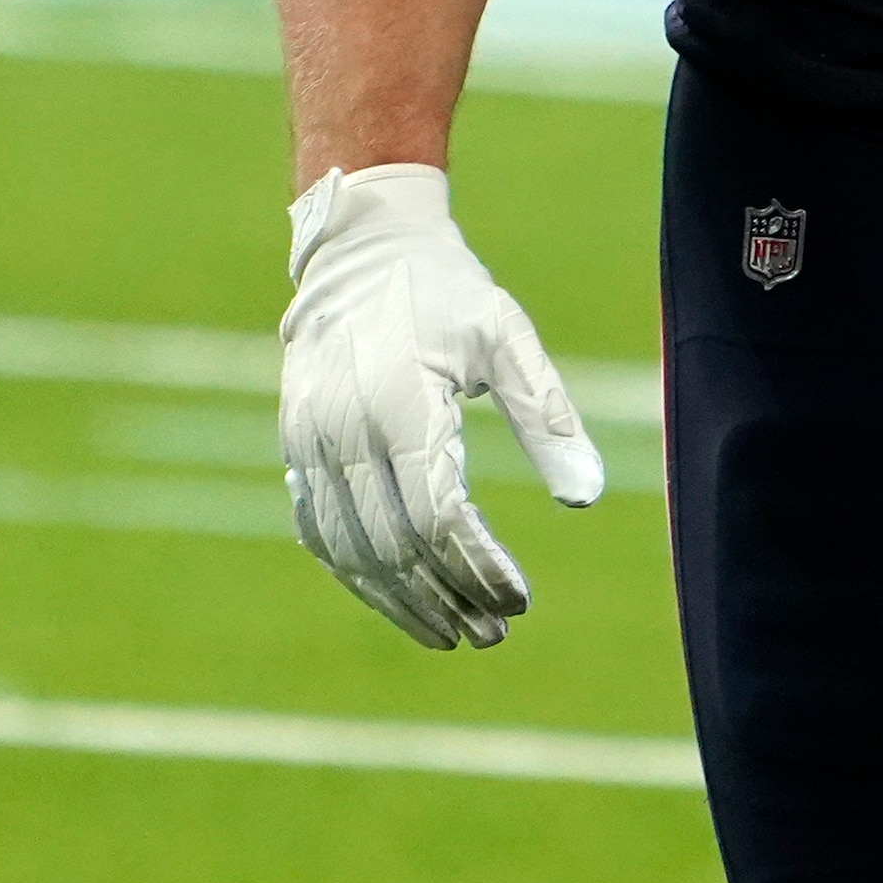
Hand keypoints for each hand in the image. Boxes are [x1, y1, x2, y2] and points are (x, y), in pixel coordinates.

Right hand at [279, 162, 607, 646]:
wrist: (358, 248)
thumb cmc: (446, 292)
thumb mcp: (507, 338)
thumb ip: (548, 417)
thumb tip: (588, 497)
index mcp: (402, 403)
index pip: (438, 518)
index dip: (478, 569)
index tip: (520, 600)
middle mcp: (345, 430)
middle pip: (394, 548)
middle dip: (446, 599)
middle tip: (493, 634)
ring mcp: (309, 442)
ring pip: (349, 551)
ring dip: (401, 602)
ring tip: (452, 633)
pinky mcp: (294, 446)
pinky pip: (320, 531)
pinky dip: (356, 574)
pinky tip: (397, 598)